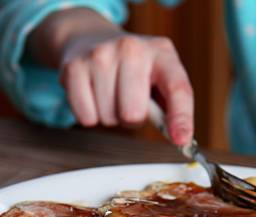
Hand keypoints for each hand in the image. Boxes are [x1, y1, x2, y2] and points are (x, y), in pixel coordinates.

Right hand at [60, 32, 193, 144]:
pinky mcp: (74, 67)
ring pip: (108, 118)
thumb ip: (171, 107)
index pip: (178, 89)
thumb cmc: (132, 68)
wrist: (89, 37)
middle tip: (130, 104)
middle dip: (133, 119)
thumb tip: (180, 138)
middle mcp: (132, 49)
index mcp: (162, 53)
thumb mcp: (159, 77)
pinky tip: (94, 95)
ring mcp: (100, 55)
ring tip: (111, 95)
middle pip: (134, 113)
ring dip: (111, 116)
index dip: (181, 118)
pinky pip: (86, 117)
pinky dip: (90, 116)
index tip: (181, 140)